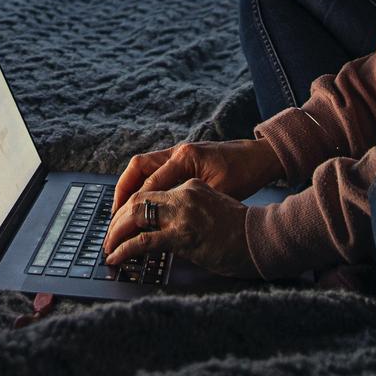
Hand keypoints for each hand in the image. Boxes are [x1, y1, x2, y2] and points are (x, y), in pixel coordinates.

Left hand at [100, 179, 256, 277]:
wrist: (262, 239)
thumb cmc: (240, 231)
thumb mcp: (211, 210)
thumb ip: (187, 212)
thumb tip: (163, 228)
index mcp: (191, 186)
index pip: (151, 192)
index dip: (130, 208)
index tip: (121, 222)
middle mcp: (185, 195)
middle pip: (138, 200)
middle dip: (117, 219)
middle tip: (109, 236)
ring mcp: (183, 214)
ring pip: (136, 216)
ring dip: (116, 233)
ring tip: (108, 248)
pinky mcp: (183, 235)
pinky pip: (144, 241)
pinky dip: (125, 249)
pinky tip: (116, 257)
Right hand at [110, 138, 283, 213]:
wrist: (260, 157)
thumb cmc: (245, 173)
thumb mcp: (220, 192)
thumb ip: (193, 202)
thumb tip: (168, 221)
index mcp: (185, 157)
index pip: (151, 183)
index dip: (135, 205)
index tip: (124, 223)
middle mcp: (178, 151)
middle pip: (138, 167)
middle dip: (122, 191)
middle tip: (114, 216)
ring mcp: (179, 153)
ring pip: (143, 167)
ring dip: (130, 187)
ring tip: (121, 211)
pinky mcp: (183, 159)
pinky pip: (154, 170)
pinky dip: (144, 185)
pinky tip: (142, 203)